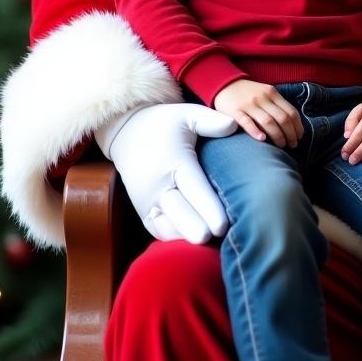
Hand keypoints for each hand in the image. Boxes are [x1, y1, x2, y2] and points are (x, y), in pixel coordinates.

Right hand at [96, 103, 237, 242]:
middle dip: (198, 229)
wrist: (128, 133)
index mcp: (174, 162)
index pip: (193, 189)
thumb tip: (233, 125)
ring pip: (167, 229)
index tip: (223, 227)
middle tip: (220, 239)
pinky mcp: (143, 212)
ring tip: (214, 246)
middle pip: (179, 215)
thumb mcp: (188, 114)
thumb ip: (211, 121)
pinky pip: (159, 231)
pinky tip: (196, 246)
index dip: (208, 209)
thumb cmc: (166, 124)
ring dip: (187, 238)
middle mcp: (159, 186)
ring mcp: (148, 202)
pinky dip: (175, 239)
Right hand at [213, 79, 302, 147]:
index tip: (300, 137)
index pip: (291, 111)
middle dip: (290, 134)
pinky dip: (255, 131)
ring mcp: (249, 104)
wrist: (225, 84)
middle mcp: (262, 98)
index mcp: (272, 93)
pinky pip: (247, 122)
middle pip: (282, 118)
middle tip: (293, 145)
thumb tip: (293, 124)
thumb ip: (277, 104)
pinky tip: (262, 140)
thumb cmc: (249, 92)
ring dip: (278, 136)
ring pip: (268, 122)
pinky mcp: (235, 111)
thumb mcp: (266, 93)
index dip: (298, 126)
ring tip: (281, 145)